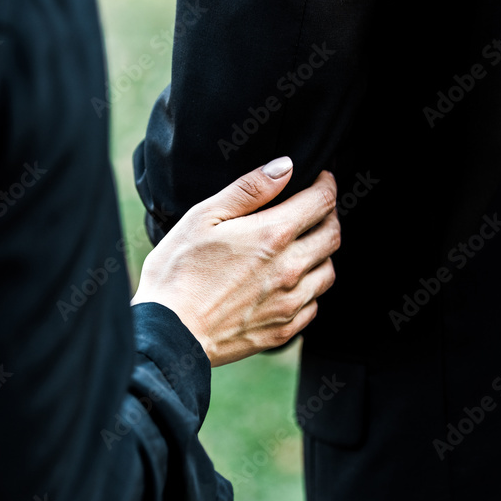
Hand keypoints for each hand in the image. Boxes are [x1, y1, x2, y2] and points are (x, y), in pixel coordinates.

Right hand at [131, 157, 339, 366]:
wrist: (168, 333)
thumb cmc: (177, 271)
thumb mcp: (204, 217)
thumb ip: (249, 189)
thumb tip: (285, 167)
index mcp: (273, 235)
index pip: (322, 201)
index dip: (326, 184)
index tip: (319, 179)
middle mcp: (290, 269)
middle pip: (332, 235)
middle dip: (328, 215)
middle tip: (312, 209)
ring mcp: (290, 303)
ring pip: (328, 271)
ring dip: (321, 253)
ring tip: (301, 246)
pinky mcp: (284, 330)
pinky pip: (314, 304)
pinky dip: (309, 288)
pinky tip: (288, 283)